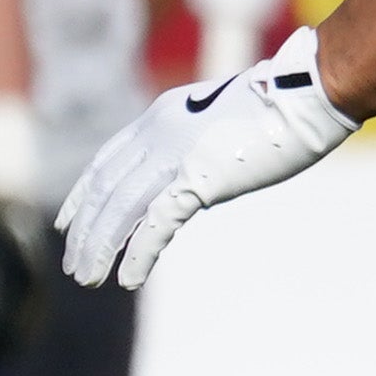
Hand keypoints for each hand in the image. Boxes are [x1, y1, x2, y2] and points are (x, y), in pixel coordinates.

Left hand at [57, 30, 355, 289]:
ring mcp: (175, 153)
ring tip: (88, 278)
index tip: (69, 223)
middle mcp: (158, 132)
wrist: (306, 96)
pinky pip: (157, 221)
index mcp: (161, 116)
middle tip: (74, 264)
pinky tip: (127, 279)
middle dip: (86, 230)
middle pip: (105, 188)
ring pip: (121, 208)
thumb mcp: (224, 121)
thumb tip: (199, 177)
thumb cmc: (284, 105)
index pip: (107, 161)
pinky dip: (138, 251)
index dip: (84, 195)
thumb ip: (201, 146)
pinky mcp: (198, 176)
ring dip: (100, 246)